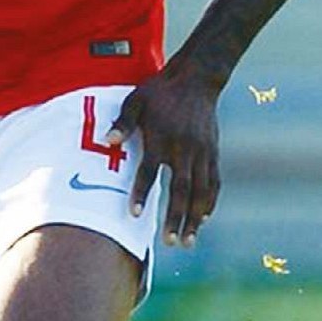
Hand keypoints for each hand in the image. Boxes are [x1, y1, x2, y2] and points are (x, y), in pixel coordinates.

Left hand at [107, 64, 220, 244]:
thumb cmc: (160, 92)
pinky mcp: (212, 152)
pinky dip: (210, 201)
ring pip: (200, 191)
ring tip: (188, 241)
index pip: (149, 172)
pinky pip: (213, 181)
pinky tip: (205, 218)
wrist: (197, 78)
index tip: (134, 214)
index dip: (141, 193)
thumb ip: (123, 123)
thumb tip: (108, 139)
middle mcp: (183, 149)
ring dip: (195, 218)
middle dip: (175, 218)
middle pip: (180, 189)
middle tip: (170, 242)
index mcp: (161, 139)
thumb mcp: (135, 101)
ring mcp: (201, 152)